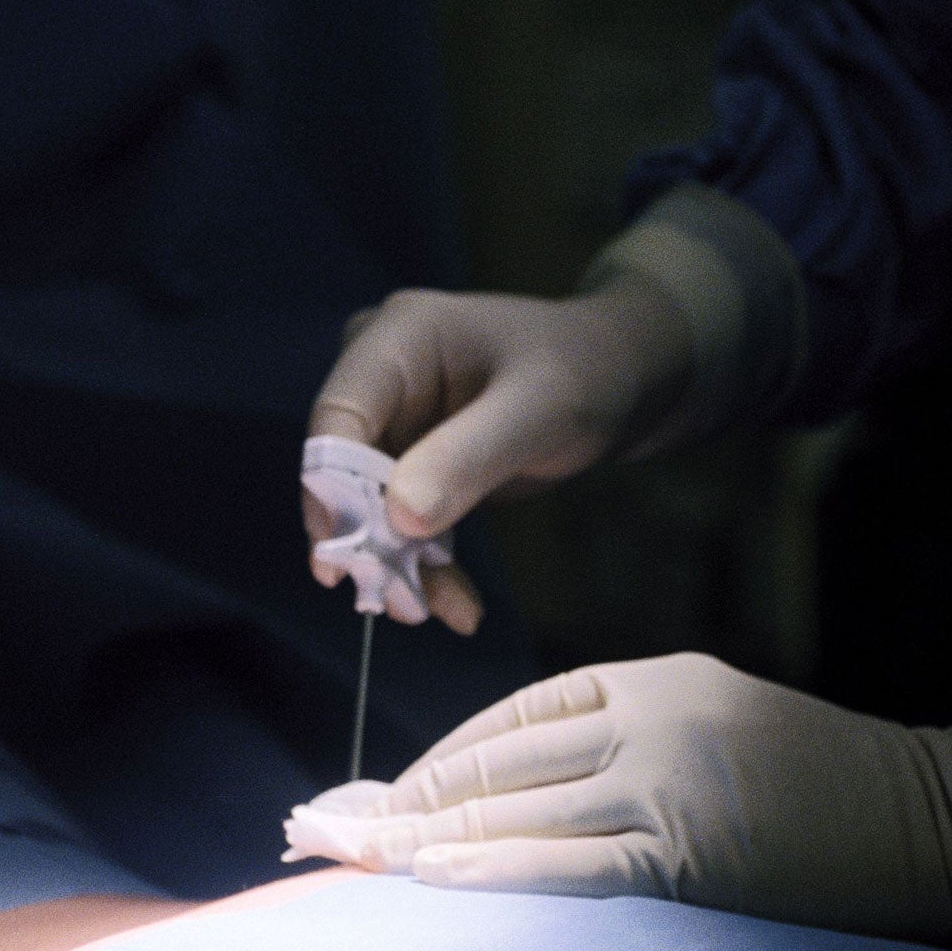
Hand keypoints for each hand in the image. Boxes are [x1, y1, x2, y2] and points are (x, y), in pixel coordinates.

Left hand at [283, 653, 951, 937]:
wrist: (942, 814)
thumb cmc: (821, 776)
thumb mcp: (713, 717)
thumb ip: (619, 735)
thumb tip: (508, 788)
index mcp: (648, 678)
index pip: (507, 717)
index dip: (432, 762)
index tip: (373, 798)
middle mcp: (648, 717)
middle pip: (493, 761)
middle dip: (399, 802)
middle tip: (320, 830)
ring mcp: (670, 780)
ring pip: (518, 810)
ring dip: (421, 841)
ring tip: (347, 860)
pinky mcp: (696, 850)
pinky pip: (574, 864)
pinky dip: (497, 870)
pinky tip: (433, 877)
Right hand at [304, 276, 693, 632]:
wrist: (621, 377)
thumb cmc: (583, 372)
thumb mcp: (536, 411)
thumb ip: (466, 457)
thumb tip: (398, 516)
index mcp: (396, 338)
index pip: (337, 416)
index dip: (329, 488)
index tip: (344, 557)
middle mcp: (380, 377)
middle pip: (341, 469)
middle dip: (370, 540)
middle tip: (404, 605)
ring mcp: (394, 421)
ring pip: (368, 507)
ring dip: (400, 565)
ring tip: (446, 612)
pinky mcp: (411, 461)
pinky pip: (401, 521)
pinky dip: (426, 564)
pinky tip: (459, 605)